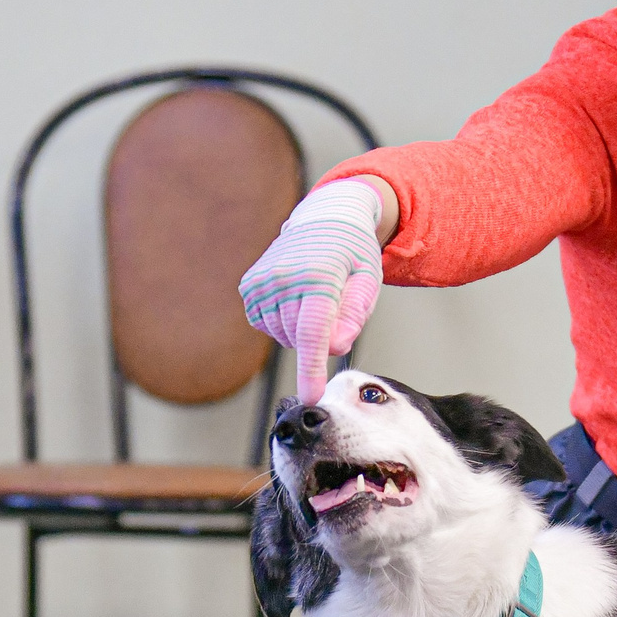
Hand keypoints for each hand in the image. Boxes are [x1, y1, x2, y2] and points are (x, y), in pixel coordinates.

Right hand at [239, 178, 386, 398]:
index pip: (312, 333)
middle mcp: (283, 278)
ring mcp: (261, 282)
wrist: (323, 219)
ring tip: (314, 297)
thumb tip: (335, 347)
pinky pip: (266, 325)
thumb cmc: (352, 253)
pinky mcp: (249, 287)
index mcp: (317, 276)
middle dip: (320, 340)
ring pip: (282, 335)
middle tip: (335, 309)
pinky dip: (283, 322)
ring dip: (301, 331)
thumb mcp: (367, 281)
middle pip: (300, 339)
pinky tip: (294, 298)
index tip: (311, 397)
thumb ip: (354, 315)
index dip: (311, 369)